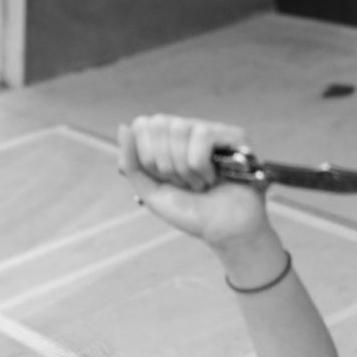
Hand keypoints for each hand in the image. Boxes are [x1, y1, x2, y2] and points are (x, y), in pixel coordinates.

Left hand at [118, 115, 271, 248]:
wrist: (224, 232)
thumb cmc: (192, 214)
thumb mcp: (152, 192)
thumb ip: (131, 163)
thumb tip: (124, 127)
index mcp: (166, 141)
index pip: (142, 125)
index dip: (148, 157)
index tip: (164, 179)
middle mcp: (187, 131)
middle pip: (157, 124)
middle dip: (165, 164)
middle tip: (183, 183)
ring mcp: (209, 131)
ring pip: (179, 129)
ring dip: (184, 168)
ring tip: (199, 184)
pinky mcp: (232, 134)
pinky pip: (202, 136)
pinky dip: (201, 165)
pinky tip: (212, 178)